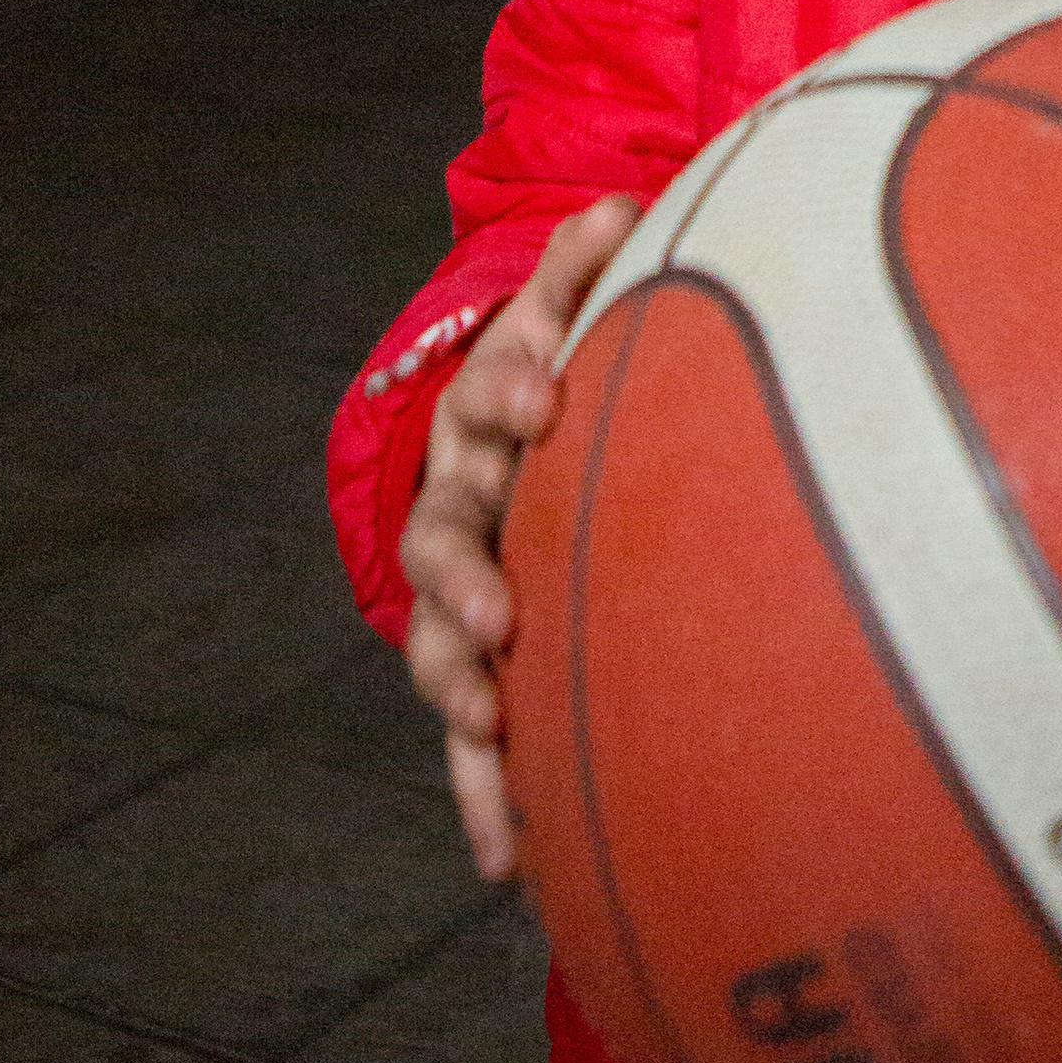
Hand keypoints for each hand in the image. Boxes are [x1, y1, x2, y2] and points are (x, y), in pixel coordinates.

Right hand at [398, 196, 637, 876]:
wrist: (515, 450)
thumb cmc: (568, 378)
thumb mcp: (572, 315)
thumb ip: (589, 266)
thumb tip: (618, 197)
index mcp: (488, 417)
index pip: (490, 392)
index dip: (508, 388)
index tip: (542, 396)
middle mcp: (462, 509)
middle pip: (445, 538)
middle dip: (463, 574)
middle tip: (498, 608)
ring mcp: (464, 598)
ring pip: (443, 648)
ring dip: (461, 689)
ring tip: (487, 727)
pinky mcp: (482, 676)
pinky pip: (478, 747)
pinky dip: (490, 802)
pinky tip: (512, 865)